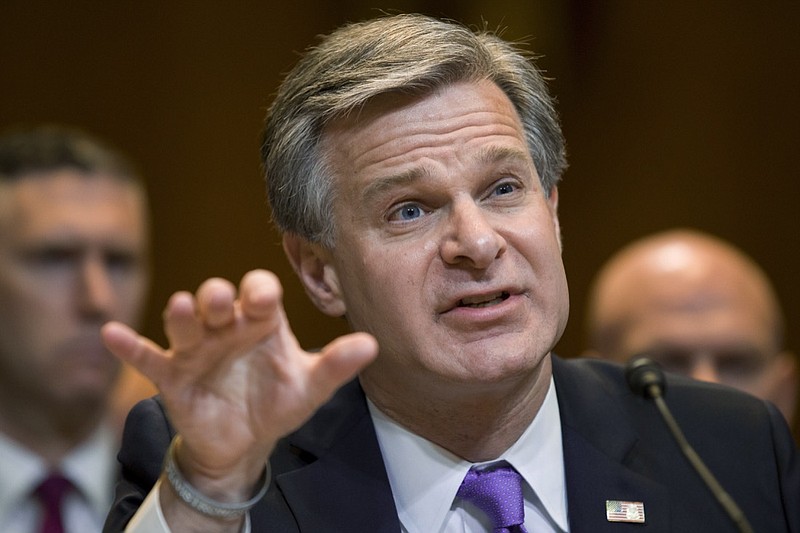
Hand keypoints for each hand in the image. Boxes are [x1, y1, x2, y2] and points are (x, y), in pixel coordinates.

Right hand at [102, 269, 377, 493]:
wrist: (245, 441)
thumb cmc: (278, 402)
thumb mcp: (309, 387)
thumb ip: (335, 365)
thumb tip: (371, 345)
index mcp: (261, 322)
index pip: (259, 293)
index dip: (259, 292)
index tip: (263, 299)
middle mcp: (226, 328)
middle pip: (216, 302)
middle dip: (216, 298)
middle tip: (218, 299)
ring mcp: (196, 350)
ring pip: (184, 324)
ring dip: (181, 315)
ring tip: (182, 307)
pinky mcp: (172, 376)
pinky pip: (148, 357)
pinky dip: (129, 347)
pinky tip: (111, 334)